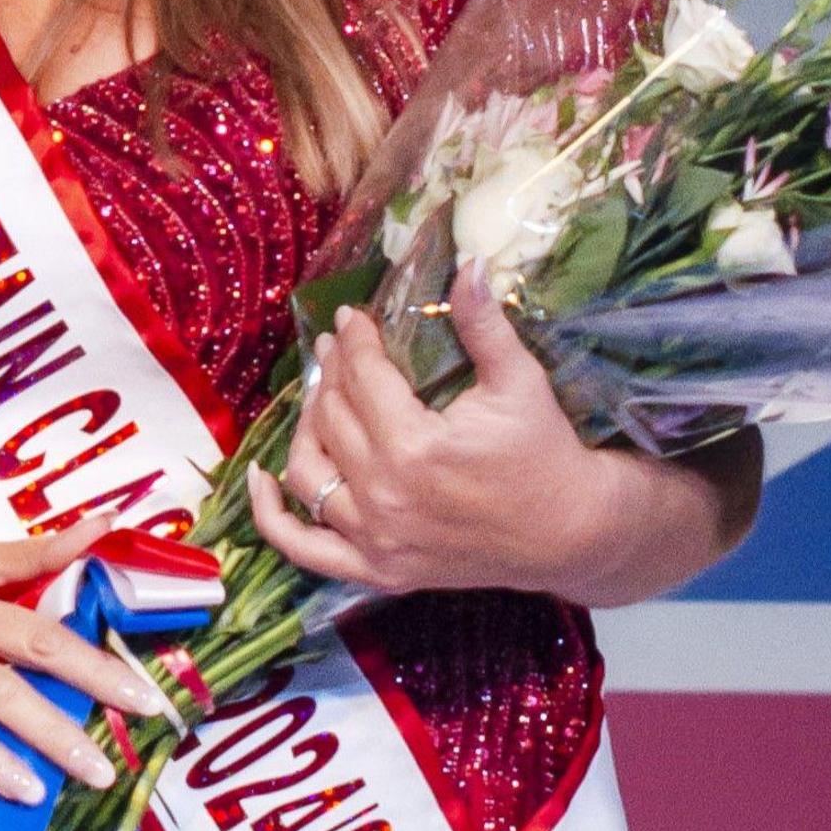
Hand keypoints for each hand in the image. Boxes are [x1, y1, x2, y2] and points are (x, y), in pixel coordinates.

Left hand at [248, 293, 611, 596]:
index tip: (351, 317)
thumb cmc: (546, 453)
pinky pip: (304, 548)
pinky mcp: (376, 569)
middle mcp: (384, 496)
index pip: (363, 378)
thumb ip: (484, 323)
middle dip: (333, 371)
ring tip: (320, 394)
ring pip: (309, 472)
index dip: (354, 340)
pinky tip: (260, 477)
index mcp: (415, 447)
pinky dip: (272, 516)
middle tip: (337, 344)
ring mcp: (375, 539)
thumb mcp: (520, 380)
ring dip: (305, 426)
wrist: (571, 533)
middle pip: (333, 417)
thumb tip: (469, 262)